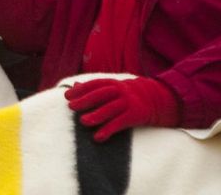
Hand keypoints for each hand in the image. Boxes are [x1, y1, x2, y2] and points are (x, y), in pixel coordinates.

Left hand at [65, 77, 179, 141]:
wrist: (153, 99)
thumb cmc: (124, 95)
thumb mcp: (112, 88)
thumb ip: (94, 88)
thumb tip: (74, 86)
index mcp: (112, 83)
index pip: (94, 84)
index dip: (80, 90)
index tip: (67, 96)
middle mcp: (120, 91)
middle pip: (101, 94)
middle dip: (86, 100)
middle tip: (72, 107)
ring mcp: (128, 102)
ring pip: (111, 109)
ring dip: (96, 115)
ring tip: (83, 121)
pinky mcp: (135, 115)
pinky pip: (120, 123)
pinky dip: (108, 130)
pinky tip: (98, 137)